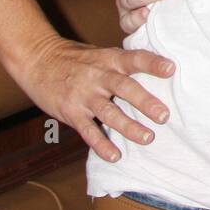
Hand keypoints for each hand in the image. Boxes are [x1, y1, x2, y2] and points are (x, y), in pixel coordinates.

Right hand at [13, 33, 174, 162]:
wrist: (38, 60)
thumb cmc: (76, 58)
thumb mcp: (100, 54)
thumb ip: (122, 64)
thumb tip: (157, 70)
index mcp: (109, 59)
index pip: (134, 59)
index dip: (153, 63)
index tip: (171, 69)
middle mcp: (98, 76)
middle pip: (124, 88)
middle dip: (145, 102)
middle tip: (164, 116)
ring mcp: (83, 95)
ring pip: (109, 112)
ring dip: (129, 127)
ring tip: (148, 138)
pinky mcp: (70, 112)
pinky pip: (88, 130)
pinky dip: (101, 144)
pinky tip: (115, 156)